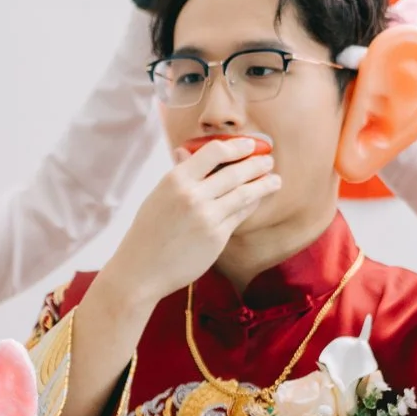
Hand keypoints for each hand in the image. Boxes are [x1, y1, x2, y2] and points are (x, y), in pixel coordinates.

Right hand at [99, 138, 280, 303]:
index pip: (214, 152)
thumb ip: (178, 174)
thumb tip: (186, 151)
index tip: (249, 145)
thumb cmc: (147, 232)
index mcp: (175, 180)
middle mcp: (193, 196)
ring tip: (275, 180)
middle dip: (256, 163)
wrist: (141, 270)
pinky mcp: (217, 238)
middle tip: (269, 160)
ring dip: (263, 184)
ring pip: (244, 194)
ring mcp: (207, 217)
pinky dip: (250, 205)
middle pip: (235, 172)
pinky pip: (239, 216)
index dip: (236, 146)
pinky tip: (256, 200)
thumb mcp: (158, 196)